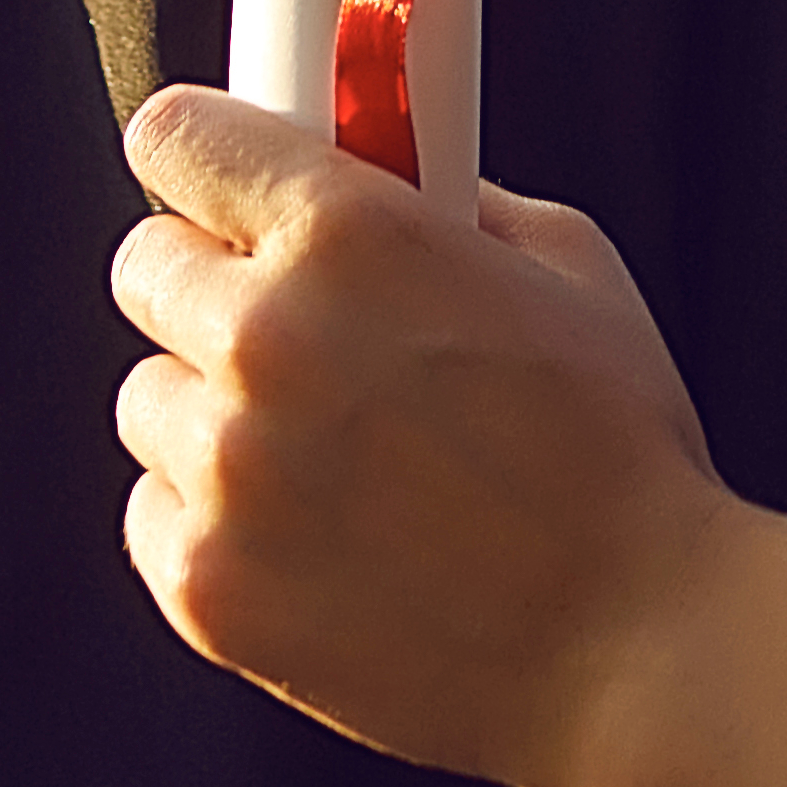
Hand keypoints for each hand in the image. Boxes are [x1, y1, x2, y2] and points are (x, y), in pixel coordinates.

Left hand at [103, 85, 734, 786]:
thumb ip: (455, 204)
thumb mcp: (568, 270)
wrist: (642, 649)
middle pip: (145, 264)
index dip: (204, 156)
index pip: (179, 137)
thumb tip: (396, 178)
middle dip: (211, 282)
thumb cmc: (622, 459)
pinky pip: (152, 513)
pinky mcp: (207, 584)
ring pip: (149, 396)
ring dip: (211, 409)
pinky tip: (310, 530)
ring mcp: (227, 470)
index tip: (213, 181)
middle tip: (291, 324)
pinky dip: (211, 518)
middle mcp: (267, 338)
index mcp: (349, 233)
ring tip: (324, 452)